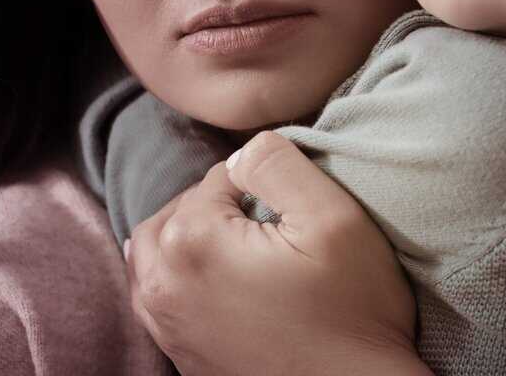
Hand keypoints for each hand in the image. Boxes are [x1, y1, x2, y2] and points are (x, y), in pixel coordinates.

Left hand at [126, 131, 431, 375]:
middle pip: (175, 212)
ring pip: (152, 254)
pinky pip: (156, 297)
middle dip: (213, 205)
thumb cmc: (353, 313)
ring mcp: (166, 326)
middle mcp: (162, 284)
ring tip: (236, 242)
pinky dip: (178, 277)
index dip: (258, 181)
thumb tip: (241, 151)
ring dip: (187, 238)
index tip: (291, 208)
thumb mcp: (333, 217)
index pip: (216, 177)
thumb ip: (277, 161)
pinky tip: (218, 279)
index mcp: (191, 241)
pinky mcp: (178, 356)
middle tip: (264, 220)